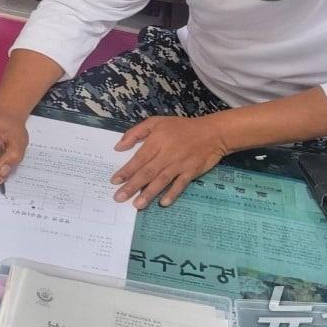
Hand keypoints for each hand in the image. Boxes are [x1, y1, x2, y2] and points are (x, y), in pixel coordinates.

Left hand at [111, 116, 228, 209]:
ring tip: (137, 205)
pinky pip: (180, 185)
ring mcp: (180, 164)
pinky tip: (162, 203)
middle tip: (119, 198)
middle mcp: (167, 154)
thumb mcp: (157, 122)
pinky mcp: (191, 172)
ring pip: (161, 180)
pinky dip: (172, 194)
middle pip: (147, 172)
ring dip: (149, 193)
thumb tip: (118, 147)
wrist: (213, 132)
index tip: (114, 181)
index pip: (138, 158)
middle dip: (132, 186)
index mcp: (157, 141)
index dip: (126, 171)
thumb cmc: (182, 127)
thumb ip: (136, 132)